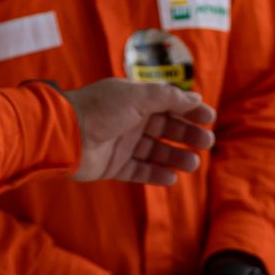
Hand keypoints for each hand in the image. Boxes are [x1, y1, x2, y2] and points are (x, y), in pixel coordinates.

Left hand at [64, 80, 217, 184]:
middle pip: (165, 128)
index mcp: (133, 99)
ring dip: (175, 157)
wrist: (65, 134)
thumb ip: (168, 97)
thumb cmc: (100, 109)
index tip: (209, 118)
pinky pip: (139, 171)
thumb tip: (195, 99)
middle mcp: (128, 120)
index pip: (167, 104)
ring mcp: (121, 144)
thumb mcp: (138, 96)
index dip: (189, 110)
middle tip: (207, 142)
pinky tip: (171, 178)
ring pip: (155, 151)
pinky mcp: (113, 166)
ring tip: (192, 164)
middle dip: (187, 134)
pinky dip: (155, 174)